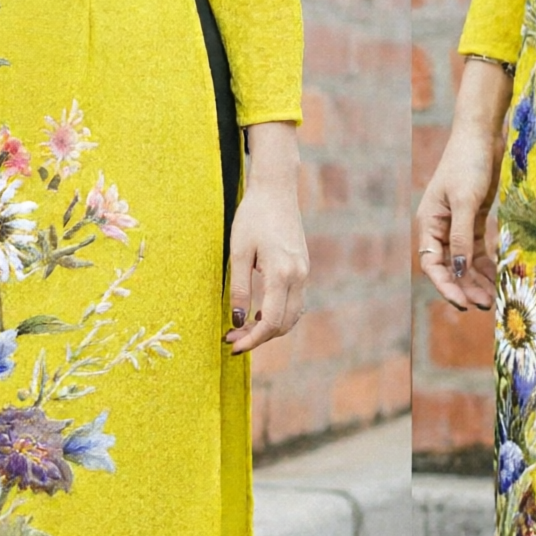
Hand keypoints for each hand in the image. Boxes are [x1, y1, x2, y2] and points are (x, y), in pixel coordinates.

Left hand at [226, 123, 307, 354]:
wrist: (276, 191)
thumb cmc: (253, 217)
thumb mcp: (238, 252)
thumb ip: (240, 289)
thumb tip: (238, 320)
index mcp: (282, 273)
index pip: (271, 321)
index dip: (252, 338)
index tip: (232, 345)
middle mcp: (299, 276)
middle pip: (284, 324)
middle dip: (258, 337)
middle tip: (231, 337)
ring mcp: (304, 273)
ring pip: (292, 316)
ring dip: (269, 328)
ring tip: (241, 328)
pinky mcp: (303, 269)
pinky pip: (295, 303)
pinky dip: (279, 315)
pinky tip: (258, 313)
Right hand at [415, 60, 511, 312]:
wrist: (482, 135)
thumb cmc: (468, 164)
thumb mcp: (465, 201)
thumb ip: (461, 236)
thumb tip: (458, 270)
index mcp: (429, 223)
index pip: (432, 264)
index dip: (446, 286)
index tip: (463, 305)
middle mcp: (440, 228)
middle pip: (449, 267)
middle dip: (465, 288)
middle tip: (486, 306)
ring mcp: (457, 224)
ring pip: (464, 262)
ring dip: (477, 280)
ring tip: (495, 299)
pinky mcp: (474, 219)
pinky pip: (478, 251)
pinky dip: (487, 265)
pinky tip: (500, 278)